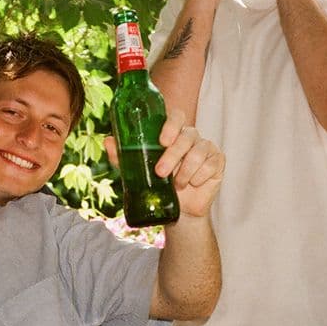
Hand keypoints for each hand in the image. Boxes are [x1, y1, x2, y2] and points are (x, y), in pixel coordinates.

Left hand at [105, 110, 223, 218]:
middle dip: (173, 155)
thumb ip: (123, 156)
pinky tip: (193, 183)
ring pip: (199, 151)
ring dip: (185, 171)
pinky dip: (199, 177)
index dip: (171, 124)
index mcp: (172, 132)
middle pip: (187, 136)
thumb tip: (108, 140)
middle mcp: (190, 136)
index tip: (162, 140)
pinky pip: (211, 165)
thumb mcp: (137, 171)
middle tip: (161, 173)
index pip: (176, 116)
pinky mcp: (217, 161)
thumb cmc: (158, 184)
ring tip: (177, 185)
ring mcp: (206, 147)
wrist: (179, 209)